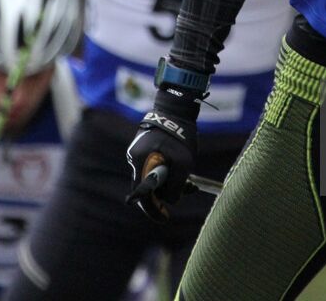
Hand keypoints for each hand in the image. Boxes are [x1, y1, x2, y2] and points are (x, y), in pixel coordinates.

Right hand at [125, 88, 198, 222]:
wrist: (175, 109)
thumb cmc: (180, 135)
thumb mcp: (184, 163)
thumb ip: (176, 186)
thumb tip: (170, 200)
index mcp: (141, 163)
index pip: (143, 195)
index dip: (154, 210)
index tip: (165, 218)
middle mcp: (135, 160)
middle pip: (148, 189)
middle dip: (165, 196)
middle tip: (185, 195)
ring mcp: (138, 154)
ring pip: (152, 179)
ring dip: (169, 183)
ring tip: (190, 182)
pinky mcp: (144, 150)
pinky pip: (153, 168)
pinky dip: (167, 173)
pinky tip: (182, 170)